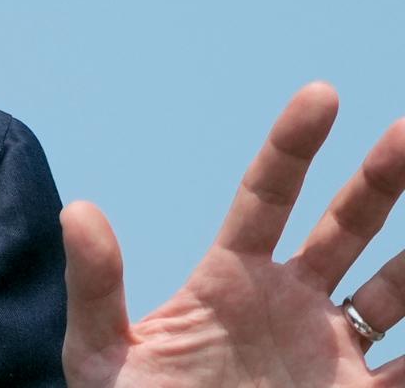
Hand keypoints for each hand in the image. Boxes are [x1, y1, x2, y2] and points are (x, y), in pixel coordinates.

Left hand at [62, 82, 404, 386]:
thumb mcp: (101, 355)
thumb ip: (96, 287)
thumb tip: (79, 211)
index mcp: (232, 281)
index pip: (266, 198)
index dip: (293, 147)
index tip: (322, 96)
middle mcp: (292, 307)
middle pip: (345, 226)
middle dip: (381, 179)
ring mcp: (333, 354)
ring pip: (397, 289)